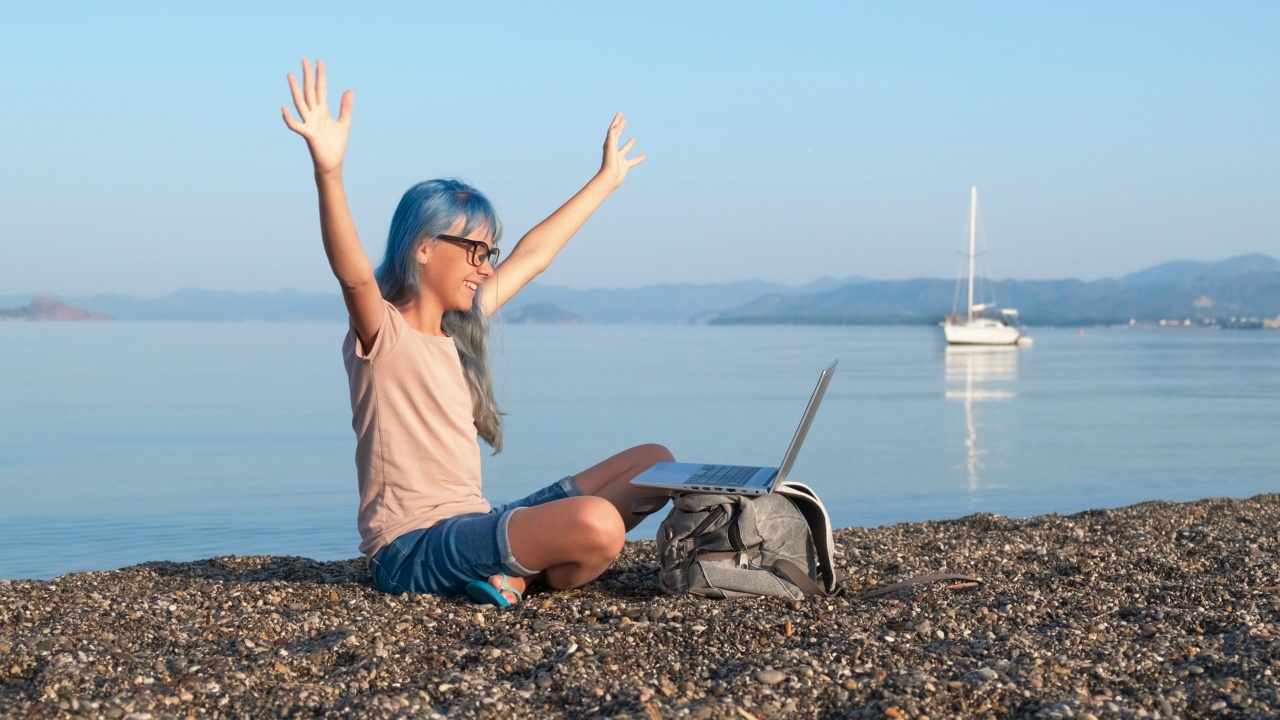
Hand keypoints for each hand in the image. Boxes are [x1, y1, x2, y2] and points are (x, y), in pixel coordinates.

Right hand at [281, 59, 352, 175]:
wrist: (332, 163)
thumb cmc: (336, 144)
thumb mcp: (344, 122)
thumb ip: (346, 107)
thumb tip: (349, 89)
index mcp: (322, 111)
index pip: (320, 89)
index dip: (320, 76)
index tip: (319, 62)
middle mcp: (314, 114)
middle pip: (309, 91)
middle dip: (307, 76)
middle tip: (304, 59)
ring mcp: (309, 123)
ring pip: (300, 103)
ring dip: (295, 89)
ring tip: (290, 75)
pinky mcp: (308, 134)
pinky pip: (296, 125)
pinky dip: (289, 118)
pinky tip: (284, 108)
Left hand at [598, 112, 644, 188]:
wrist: (609, 178)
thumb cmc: (609, 162)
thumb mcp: (610, 146)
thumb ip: (612, 135)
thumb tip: (615, 126)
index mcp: (609, 144)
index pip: (613, 129)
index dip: (616, 121)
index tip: (620, 114)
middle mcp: (613, 150)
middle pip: (617, 136)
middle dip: (620, 128)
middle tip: (624, 120)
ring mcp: (619, 158)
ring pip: (624, 149)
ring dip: (629, 144)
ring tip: (634, 138)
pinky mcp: (624, 166)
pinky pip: (633, 161)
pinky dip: (638, 158)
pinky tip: (644, 156)